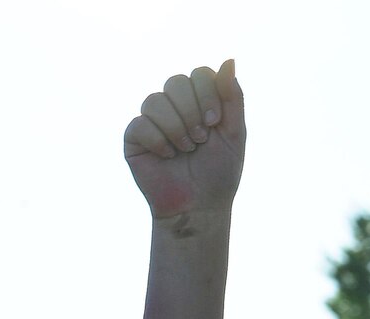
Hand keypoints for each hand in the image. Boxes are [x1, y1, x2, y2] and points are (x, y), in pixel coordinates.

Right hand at [124, 59, 243, 221]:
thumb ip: (233, 97)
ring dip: (176, 129)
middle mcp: (173, 106)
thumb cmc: (218, 174)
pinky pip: (141, 123)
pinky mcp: (135, 137)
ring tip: (186, 150)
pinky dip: (159, 141)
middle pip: (175, 81)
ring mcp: (152, 120)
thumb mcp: (234, 134)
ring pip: (155, 101)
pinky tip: (167, 157)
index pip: (199, 74)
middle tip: (201, 139)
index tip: (215, 123)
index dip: (207, 94)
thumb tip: (229, 60)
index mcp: (197, 101)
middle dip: (192, 112)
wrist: (200, 208)